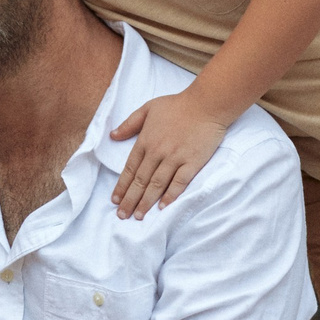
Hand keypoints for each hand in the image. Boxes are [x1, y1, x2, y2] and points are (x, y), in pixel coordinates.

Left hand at [108, 86, 233, 219]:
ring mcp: (175, 158)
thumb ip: (130, 123)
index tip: (115, 201)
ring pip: (157, 185)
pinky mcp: (192, 162)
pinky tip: (163, 207)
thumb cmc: (177, 104)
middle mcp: (157, 152)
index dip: (121, 186)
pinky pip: (179, 183)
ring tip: (138, 216)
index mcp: (145, 141)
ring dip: (146, 202)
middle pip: (140, 181)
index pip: (129, 168)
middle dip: (130, 200)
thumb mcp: (148, 108)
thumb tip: (113, 136)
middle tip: (122, 216)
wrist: (206, 103)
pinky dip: (170, 196)